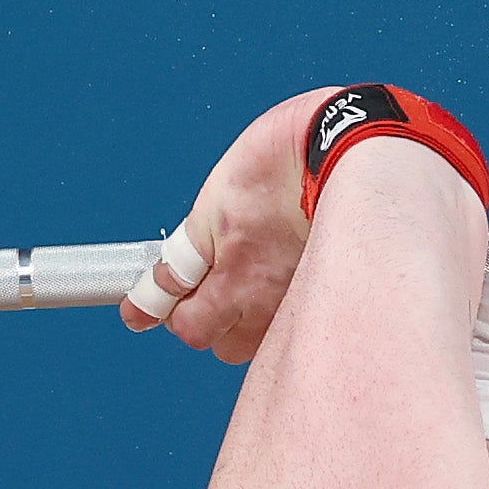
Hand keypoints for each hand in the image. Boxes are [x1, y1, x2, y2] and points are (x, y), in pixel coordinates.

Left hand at [119, 88, 344, 364]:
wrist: (343, 144)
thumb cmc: (279, 167)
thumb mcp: (210, 210)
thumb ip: (178, 265)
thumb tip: (145, 304)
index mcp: (237, 285)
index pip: (191, 330)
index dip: (176, 308)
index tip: (172, 291)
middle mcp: (273, 306)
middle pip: (229, 345)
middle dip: (214, 318)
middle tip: (215, 274)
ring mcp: (306, 300)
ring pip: (264, 336)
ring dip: (250, 314)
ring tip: (255, 269)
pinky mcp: (332, 289)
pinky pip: (299, 315)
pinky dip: (285, 301)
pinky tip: (286, 266)